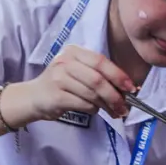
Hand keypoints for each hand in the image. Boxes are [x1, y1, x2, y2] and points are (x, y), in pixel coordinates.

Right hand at [15, 45, 134, 124]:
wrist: (33, 97)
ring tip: (114, 112)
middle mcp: (65, 61)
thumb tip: (129, 88)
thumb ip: (100, 75)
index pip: (101, 61)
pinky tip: (95, 110)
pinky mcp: (56, 96)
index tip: (131, 88)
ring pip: (92, 93)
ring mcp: (58, 78)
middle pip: (98, 79)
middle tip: (125, 107)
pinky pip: (84, 104)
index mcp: (74, 52)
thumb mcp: (79, 72)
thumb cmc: (62, 85)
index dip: (118, 75)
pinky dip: (93, 109)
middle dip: (115, 95)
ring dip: (107, 105)